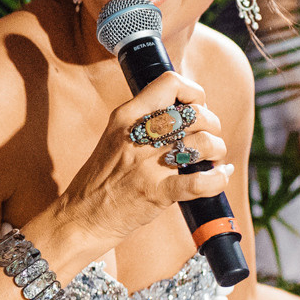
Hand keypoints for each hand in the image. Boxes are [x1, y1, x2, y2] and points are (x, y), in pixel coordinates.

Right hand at [54, 73, 230, 245]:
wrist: (81, 216)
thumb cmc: (101, 178)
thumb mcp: (114, 136)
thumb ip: (144, 121)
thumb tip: (186, 111)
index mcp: (126, 116)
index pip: (170, 83)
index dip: (194, 92)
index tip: (196, 107)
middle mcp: (137, 136)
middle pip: (194, 113)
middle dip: (212, 124)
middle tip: (208, 138)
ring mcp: (146, 165)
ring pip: (203, 143)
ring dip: (216, 151)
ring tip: (211, 159)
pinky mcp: (156, 193)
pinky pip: (200, 182)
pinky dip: (217, 179)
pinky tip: (218, 177)